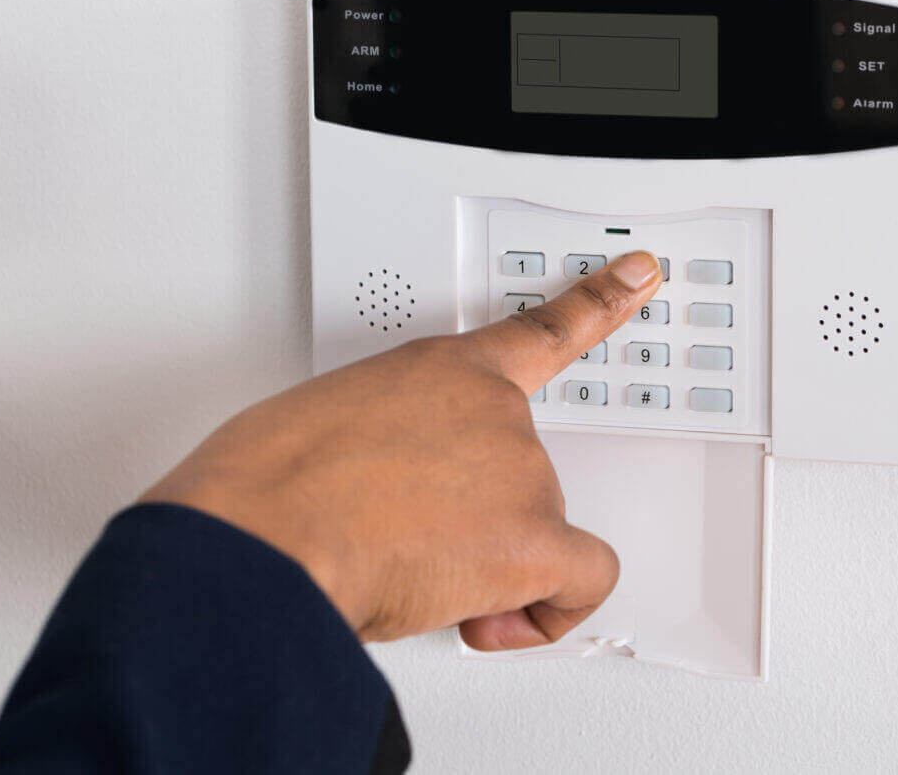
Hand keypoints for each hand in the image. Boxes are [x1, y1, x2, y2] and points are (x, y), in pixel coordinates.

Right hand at [142, 251, 662, 649]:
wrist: (260, 535)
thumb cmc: (263, 488)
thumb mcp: (319, 426)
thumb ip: (379, 440)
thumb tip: (373, 494)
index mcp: (441, 370)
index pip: (538, 331)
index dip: (597, 301)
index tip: (637, 276)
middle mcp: (495, 412)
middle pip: (524, 473)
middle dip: (477, 518)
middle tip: (409, 541)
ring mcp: (520, 472)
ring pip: (537, 533)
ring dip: (487, 565)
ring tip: (410, 573)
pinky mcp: (530, 539)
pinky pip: (583, 581)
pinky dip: (546, 614)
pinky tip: (493, 620)